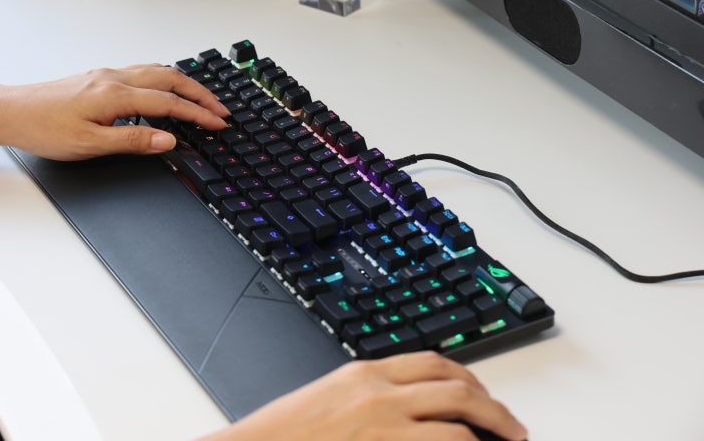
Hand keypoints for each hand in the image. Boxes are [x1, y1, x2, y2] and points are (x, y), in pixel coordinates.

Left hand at [0, 64, 228, 159]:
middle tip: (220, 110)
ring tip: (202, 98)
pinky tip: (166, 89)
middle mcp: (114, 79)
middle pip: (170, 79)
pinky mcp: (100, 78)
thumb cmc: (44, 128)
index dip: (198, 114)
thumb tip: (168, 140)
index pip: (170, 103)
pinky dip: (165, 79)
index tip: (218, 123)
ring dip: (184, 84)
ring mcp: (107, 75)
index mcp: (116, 95)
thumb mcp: (91, 143)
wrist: (11, 112)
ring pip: (157, 71)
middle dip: (200, 94)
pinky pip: (143, 72)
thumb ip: (134, 140)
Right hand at [202, 351, 527, 440]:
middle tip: (512, 427)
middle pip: (456, 388)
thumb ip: (370, 395)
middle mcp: (377, 393)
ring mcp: (380, 425)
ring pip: (456, 424)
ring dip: (491, 432)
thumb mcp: (329, 397)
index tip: (485, 395)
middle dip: (495, 408)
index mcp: (365, 373)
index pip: (434, 362)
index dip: (470, 377)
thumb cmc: (282, 433)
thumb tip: (411, 406)